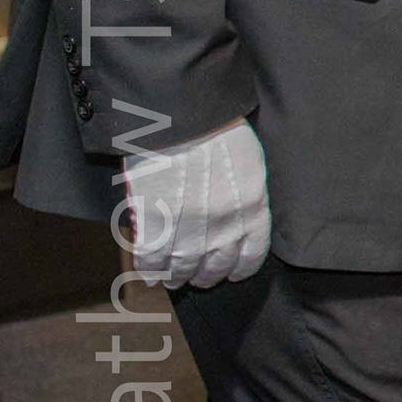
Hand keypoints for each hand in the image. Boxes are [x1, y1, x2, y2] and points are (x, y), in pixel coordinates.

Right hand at [123, 118, 269, 289]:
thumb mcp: (248, 165)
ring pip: (183, 270)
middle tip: (198, 279)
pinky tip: (148, 273)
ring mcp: (187, 230)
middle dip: (207, 277)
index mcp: (252, 210)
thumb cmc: (219, 132)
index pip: (251, 255)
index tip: (233, 274)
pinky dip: (149, 270)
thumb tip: (237, 215)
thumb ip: (244, 196)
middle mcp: (224, 227)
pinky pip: (151, 260)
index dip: (240, 269)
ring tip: (173, 279)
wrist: (183, 121)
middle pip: (215, 267)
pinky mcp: (155, 226)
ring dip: (177, 278)